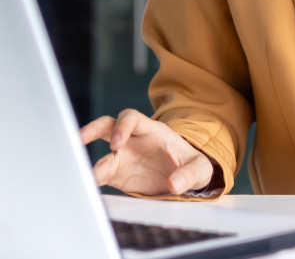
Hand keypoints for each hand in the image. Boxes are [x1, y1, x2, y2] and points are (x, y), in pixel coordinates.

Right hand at [80, 109, 213, 195]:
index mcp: (151, 131)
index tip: (117, 143)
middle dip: (93, 129)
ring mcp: (124, 157)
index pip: (131, 118)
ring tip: (87, 177)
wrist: (185, 177)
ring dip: (92, 163)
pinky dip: (94, 180)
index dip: (122, 126)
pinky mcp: (119, 174)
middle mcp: (133, 140)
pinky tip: (88, 188)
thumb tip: (175, 183)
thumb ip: (189, 173)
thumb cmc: (191, 164)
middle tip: (82, 139)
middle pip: (108, 126)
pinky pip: (102, 175)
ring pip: (102, 153)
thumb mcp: (199, 167)